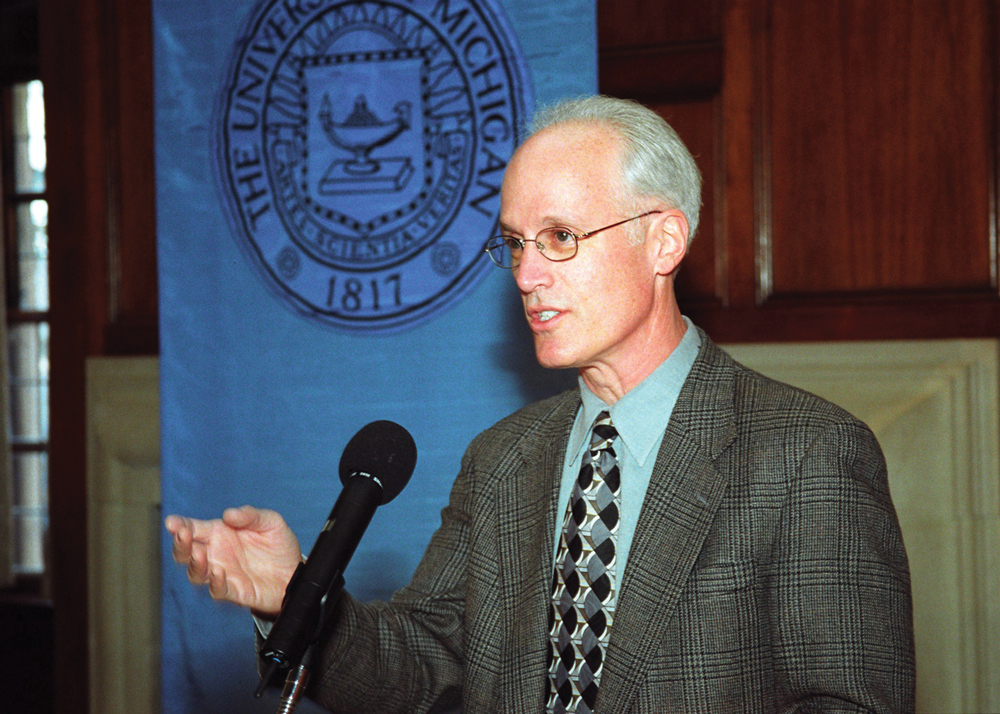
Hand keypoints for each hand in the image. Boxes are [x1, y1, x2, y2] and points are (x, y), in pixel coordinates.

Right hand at [165, 505, 301, 617]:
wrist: (294, 573)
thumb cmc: (278, 545)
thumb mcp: (270, 522)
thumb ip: (250, 515)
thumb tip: (228, 514)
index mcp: (220, 534)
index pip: (194, 528)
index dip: (180, 525)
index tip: (172, 522)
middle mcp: (216, 554)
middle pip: (186, 552)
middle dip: (180, 544)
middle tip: (182, 534)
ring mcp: (222, 573)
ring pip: (196, 572)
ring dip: (194, 563)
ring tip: (199, 553)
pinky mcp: (234, 591)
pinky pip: (217, 590)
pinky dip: (214, 583)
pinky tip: (218, 572)